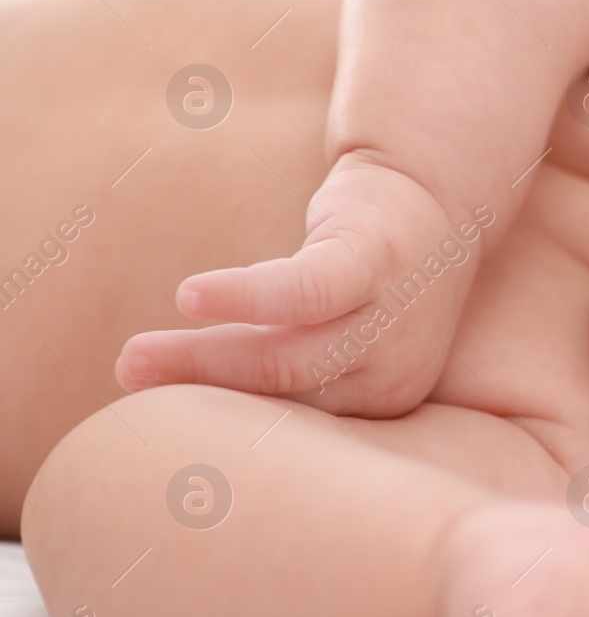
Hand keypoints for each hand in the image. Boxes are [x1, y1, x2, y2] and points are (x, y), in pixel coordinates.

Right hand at [115, 153, 488, 415]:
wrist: (433, 191)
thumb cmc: (362, 273)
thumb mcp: (323, 328)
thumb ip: (266, 360)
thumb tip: (164, 394)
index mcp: (377, 401)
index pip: (294, 425)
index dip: (220, 420)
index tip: (153, 421)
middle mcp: (392, 371)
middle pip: (284, 391)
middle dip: (199, 388)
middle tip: (126, 380)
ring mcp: (391, 318)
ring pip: (289, 355)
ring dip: (205, 357)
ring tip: (135, 357)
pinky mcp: (378, 260)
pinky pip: (308, 291)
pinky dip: (248, 297)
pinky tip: (191, 296)